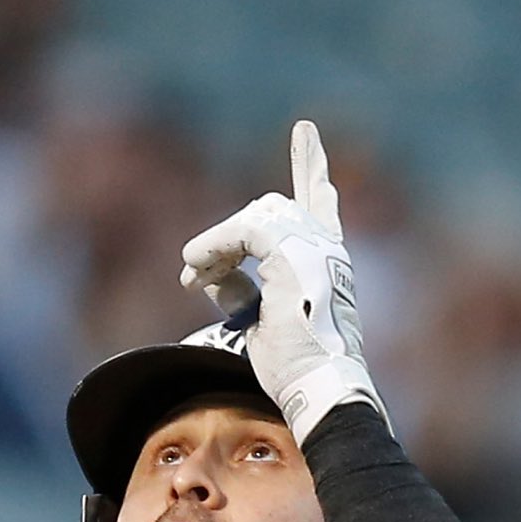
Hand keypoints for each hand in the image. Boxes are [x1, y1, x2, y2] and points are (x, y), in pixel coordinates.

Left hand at [179, 120, 385, 444]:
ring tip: (192, 276)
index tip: (305, 132)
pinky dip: (213, 248)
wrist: (320, 389)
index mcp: (328, 262)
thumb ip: (239, 290)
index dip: (312, 168)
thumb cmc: (294, 369)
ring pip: (255, 217)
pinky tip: (194, 269)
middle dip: (228, 236)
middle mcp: (328, 248)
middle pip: (272, 208)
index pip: (321, 203)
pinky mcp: (295, 256)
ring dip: (217, 247)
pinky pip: (243, 232)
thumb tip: (208, 274)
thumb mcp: (260, 322)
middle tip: (194, 269)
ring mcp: (315, 248)